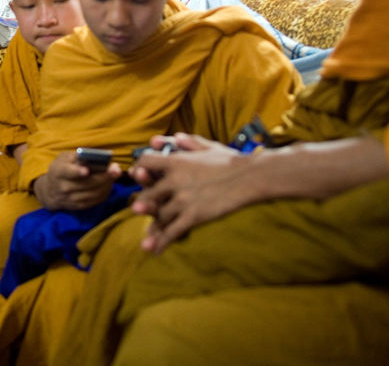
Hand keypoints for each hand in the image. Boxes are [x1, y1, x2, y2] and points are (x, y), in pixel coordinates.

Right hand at [32, 150, 121, 210]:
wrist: (50, 191)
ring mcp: (71, 199)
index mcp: (58, 172)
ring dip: (107, 184)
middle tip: (116, 169)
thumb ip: (75, 156)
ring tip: (115, 174)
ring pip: (94, 193)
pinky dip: (105, 191)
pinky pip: (96, 200)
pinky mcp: (79, 206)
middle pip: (87, 184)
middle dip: (103, 176)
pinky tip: (109, 183)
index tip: (86, 170)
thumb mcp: (62, 159)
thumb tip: (92, 155)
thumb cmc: (60, 169)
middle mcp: (64, 187)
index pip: (67, 172)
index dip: (77, 172)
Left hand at [130, 133, 254, 253]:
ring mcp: (184, 199)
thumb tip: (173, 137)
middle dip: (142, 203)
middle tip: (139, 210)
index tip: (138, 176)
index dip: (139, 169)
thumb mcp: (207, 146)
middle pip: (147, 193)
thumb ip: (187, 141)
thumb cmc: (230, 160)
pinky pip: (172, 231)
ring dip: (152, 226)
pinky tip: (155, 250)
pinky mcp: (194, 215)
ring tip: (147, 235)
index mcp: (177, 161)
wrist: (249, 177)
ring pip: (158, 215)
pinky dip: (161, 242)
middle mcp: (175, 180)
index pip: (146, 162)